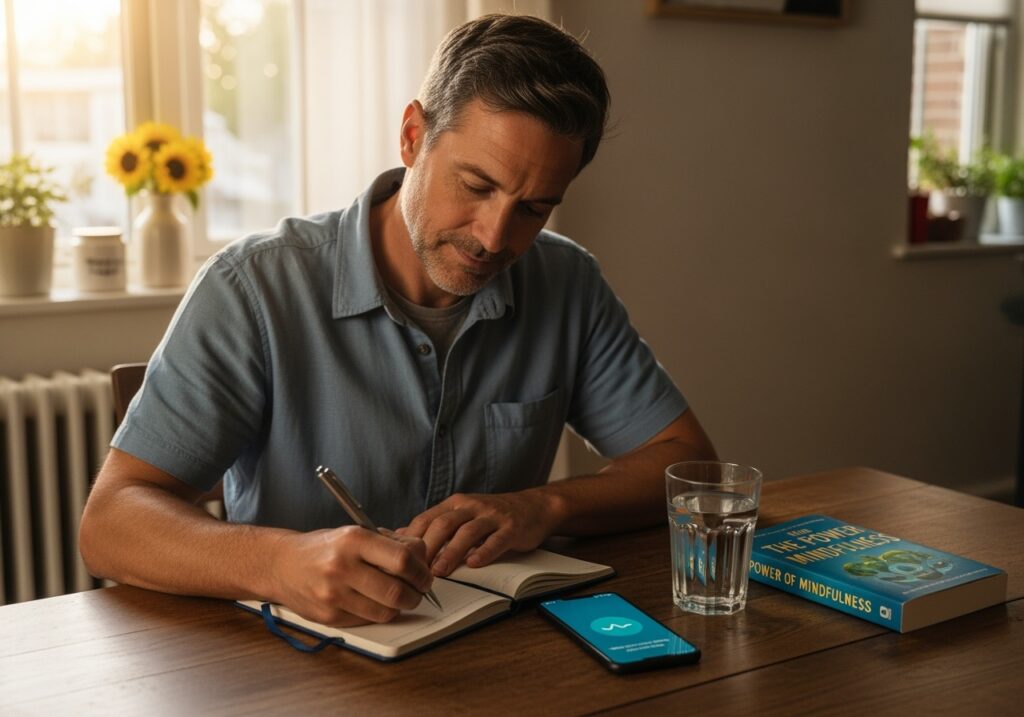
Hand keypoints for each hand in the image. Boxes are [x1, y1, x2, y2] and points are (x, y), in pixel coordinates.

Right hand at [268, 526, 433, 626]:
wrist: (282, 564)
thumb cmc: (325, 548)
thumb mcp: (356, 533)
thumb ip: (391, 543)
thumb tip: (422, 557)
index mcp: (353, 540)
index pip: (402, 560)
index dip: (421, 571)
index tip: (425, 575)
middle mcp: (342, 566)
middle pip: (397, 591)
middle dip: (416, 594)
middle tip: (418, 591)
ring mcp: (334, 594)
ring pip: (386, 611)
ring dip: (400, 607)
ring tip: (398, 597)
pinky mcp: (329, 616)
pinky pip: (367, 621)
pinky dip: (378, 614)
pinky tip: (374, 603)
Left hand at [399, 490, 559, 576]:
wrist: (534, 507)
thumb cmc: (492, 516)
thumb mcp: (462, 514)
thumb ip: (435, 524)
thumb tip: (399, 535)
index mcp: (456, 504)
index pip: (427, 518)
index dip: (412, 539)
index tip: (399, 559)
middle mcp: (472, 506)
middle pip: (444, 524)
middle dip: (428, 547)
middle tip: (415, 570)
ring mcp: (493, 516)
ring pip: (467, 532)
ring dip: (451, 552)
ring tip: (439, 571)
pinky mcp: (512, 527)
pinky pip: (496, 540)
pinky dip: (484, 552)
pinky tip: (474, 564)